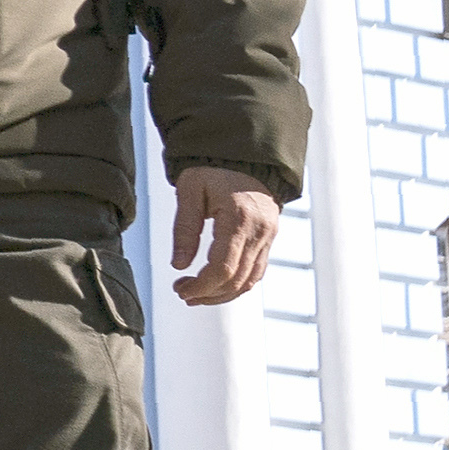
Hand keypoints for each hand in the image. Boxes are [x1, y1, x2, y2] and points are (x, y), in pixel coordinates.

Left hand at [168, 167, 281, 305]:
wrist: (246, 155)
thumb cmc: (214, 169)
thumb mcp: (190, 190)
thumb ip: (185, 228)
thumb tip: (179, 265)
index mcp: (239, 218)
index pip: (223, 268)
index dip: (201, 286)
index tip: (180, 289)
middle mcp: (259, 231)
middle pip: (236, 280)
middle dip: (208, 293)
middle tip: (182, 293)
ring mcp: (268, 236)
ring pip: (249, 281)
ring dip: (222, 294)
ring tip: (195, 293)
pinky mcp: (269, 239)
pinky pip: (256, 272)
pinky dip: (236, 284)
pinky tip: (215, 284)